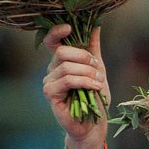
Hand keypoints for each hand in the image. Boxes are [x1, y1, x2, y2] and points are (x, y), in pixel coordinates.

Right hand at [42, 24, 109, 148]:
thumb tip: (96, 24)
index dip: (57, 31)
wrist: (93, 123)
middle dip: (84, 57)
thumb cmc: (94, 97)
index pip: (52, 41)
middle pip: (62, 51)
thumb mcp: (97, 68)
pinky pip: (67, 80)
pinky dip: (85, 81)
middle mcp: (52, 69)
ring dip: (88, 72)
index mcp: (61, 61)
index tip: (70, 26)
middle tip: (97, 68)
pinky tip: (96, 87)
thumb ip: (93, 48)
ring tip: (99, 81)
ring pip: (66, 66)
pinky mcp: (51, 94)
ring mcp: (49, 81)